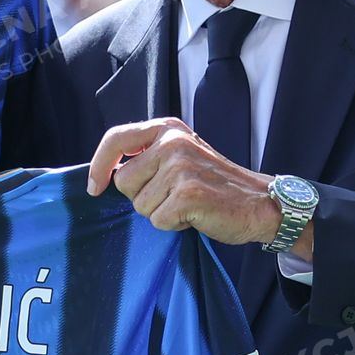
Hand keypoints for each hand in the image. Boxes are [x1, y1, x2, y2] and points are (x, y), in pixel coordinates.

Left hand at [85, 118, 278, 245]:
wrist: (259, 203)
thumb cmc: (215, 183)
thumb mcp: (181, 154)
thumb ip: (149, 155)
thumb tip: (108, 172)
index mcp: (167, 129)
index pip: (116, 139)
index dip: (99, 165)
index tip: (94, 187)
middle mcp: (172, 142)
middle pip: (123, 181)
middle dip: (143, 196)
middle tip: (174, 195)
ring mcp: (180, 167)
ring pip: (140, 205)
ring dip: (160, 212)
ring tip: (187, 204)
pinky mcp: (187, 194)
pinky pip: (158, 220)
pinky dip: (173, 225)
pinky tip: (195, 215)